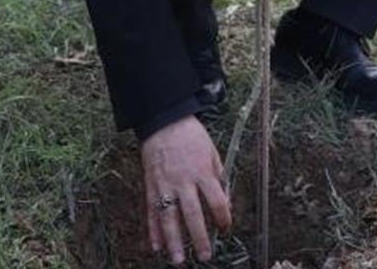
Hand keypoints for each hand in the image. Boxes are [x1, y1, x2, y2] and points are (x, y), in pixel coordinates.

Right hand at [141, 116, 231, 264]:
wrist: (164, 121)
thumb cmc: (190, 136)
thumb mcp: (212, 152)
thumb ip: (218, 177)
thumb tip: (225, 201)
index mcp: (202, 172)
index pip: (216, 201)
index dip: (223, 217)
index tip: (225, 228)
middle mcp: (183, 181)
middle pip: (193, 214)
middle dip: (199, 237)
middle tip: (205, 255)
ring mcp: (165, 184)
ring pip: (169, 217)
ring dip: (174, 240)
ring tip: (178, 259)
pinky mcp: (151, 185)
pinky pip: (151, 211)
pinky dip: (152, 230)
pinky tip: (155, 245)